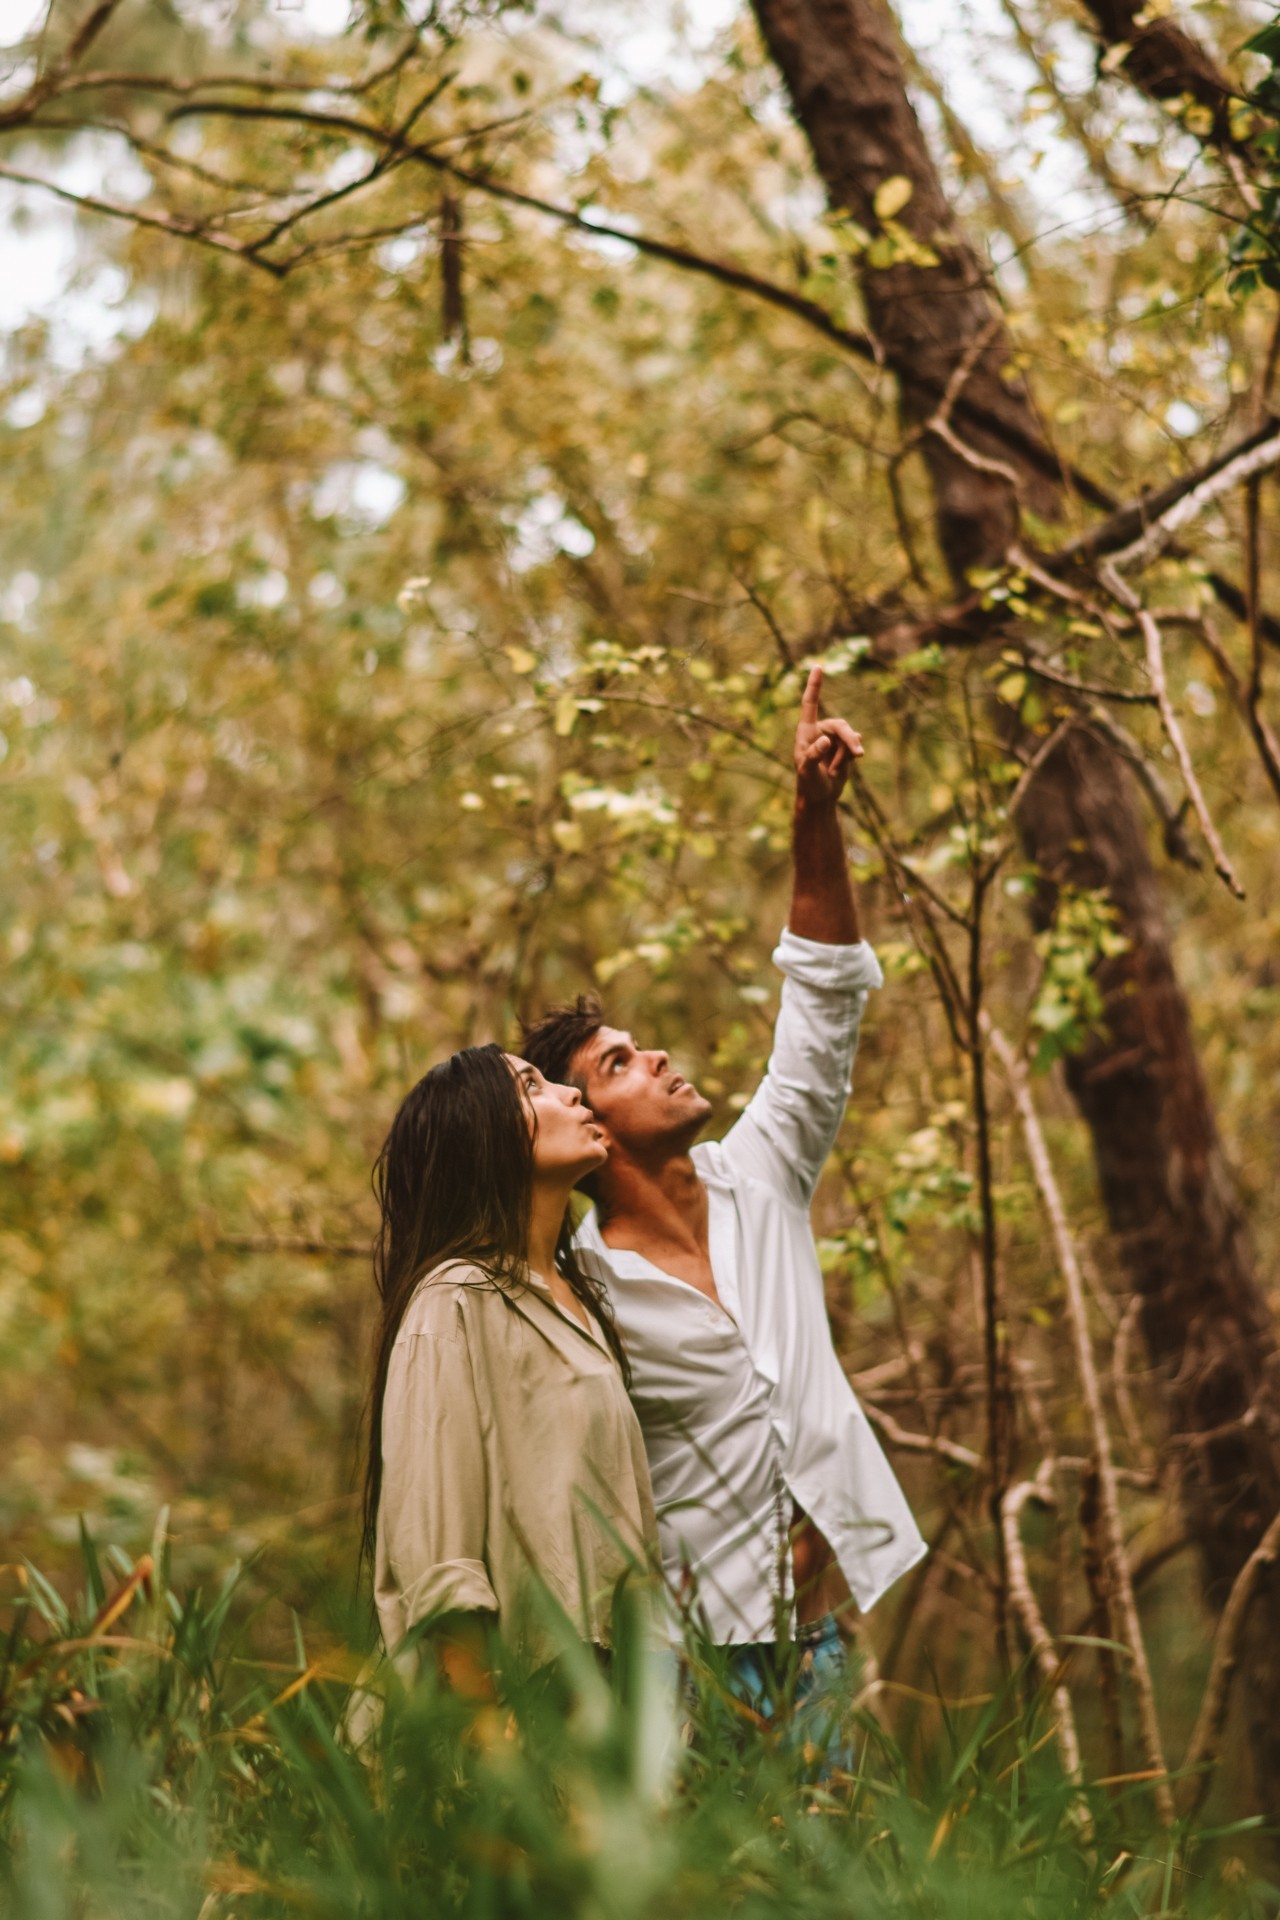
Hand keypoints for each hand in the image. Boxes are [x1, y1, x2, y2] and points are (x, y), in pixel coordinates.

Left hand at [794, 666, 861, 805]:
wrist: (820, 797)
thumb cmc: (808, 783)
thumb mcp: (807, 771)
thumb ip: (813, 754)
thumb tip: (826, 740)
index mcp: (806, 731)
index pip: (809, 704)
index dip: (814, 685)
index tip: (817, 666)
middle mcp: (820, 731)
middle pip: (840, 725)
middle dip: (849, 739)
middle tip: (858, 755)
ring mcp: (833, 739)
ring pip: (850, 736)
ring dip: (848, 754)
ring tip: (838, 771)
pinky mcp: (844, 748)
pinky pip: (854, 745)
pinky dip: (851, 757)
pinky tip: (844, 767)